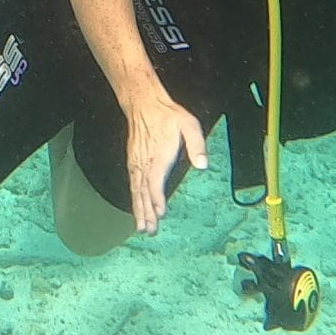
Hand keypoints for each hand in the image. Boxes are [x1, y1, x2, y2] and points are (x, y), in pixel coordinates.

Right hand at [122, 92, 209, 234]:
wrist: (143, 104)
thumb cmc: (168, 115)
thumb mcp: (188, 124)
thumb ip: (196, 144)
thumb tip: (203, 165)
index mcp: (159, 154)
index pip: (155, 181)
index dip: (157, 198)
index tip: (161, 213)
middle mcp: (145, 162)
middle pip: (143, 191)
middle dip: (147, 212)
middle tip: (150, 230)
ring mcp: (136, 163)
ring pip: (136, 191)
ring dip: (139, 210)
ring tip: (141, 228)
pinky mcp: (133, 163)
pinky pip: (132, 184)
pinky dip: (134, 200)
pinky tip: (136, 210)